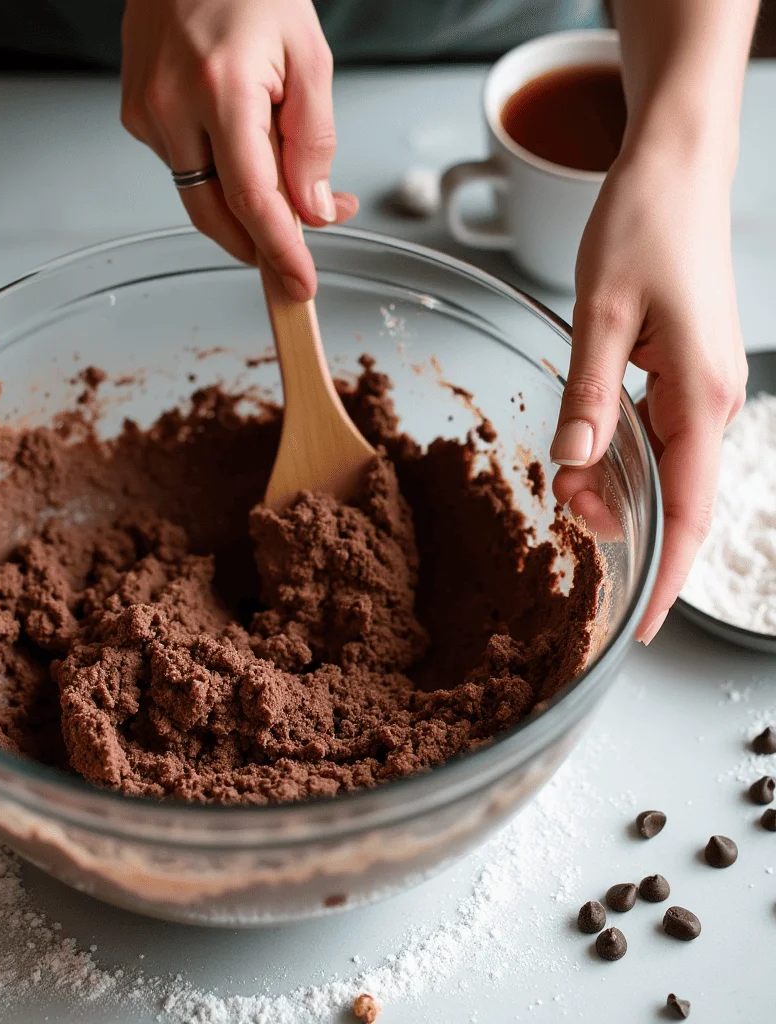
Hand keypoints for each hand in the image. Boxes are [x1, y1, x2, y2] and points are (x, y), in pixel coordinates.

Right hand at [120, 0, 358, 300]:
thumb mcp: (309, 56)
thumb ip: (315, 141)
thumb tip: (314, 209)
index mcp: (221, 89)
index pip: (253, 199)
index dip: (280, 250)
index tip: (300, 284)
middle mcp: (172, 107)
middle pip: (216, 214)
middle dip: (259, 243)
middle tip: (297, 249)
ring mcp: (146, 113)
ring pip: (200, 194)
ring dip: (244, 202)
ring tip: (283, 166)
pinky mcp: (137, 115)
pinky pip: (184, 166)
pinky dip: (219, 172)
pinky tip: (239, 137)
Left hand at [551, 146, 746, 642]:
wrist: (674, 169)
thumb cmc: (642, 227)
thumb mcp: (600, 315)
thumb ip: (589, 396)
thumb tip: (576, 464)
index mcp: (701, 397)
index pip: (689, 514)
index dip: (664, 577)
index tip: (638, 627)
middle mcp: (712, 402)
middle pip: (672, 499)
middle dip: (617, 522)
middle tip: (560, 507)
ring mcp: (701, 390)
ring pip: (660, 470)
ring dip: (611, 488)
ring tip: (562, 480)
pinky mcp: (683, 375)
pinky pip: (656, 438)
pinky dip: (618, 456)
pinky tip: (585, 450)